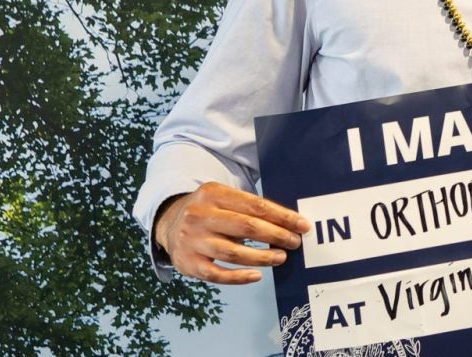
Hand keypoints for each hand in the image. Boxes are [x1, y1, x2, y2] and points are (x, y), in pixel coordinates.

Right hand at [154, 181, 309, 283]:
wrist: (169, 223)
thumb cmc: (209, 211)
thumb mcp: (223, 198)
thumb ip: (249, 207)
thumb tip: (289, 222)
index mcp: (212, 193)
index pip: (255, 206)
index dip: (282, 216)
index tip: (302, 225)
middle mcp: (199, 215)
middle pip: (246, 227)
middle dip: (276, 235)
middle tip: (295, 242)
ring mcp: (192, 240)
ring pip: (233, 253)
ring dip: (262, 257)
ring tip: (281, 257)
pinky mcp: (187, 263)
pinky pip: (217, 274)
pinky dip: (239, 277)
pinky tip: (256, 275)